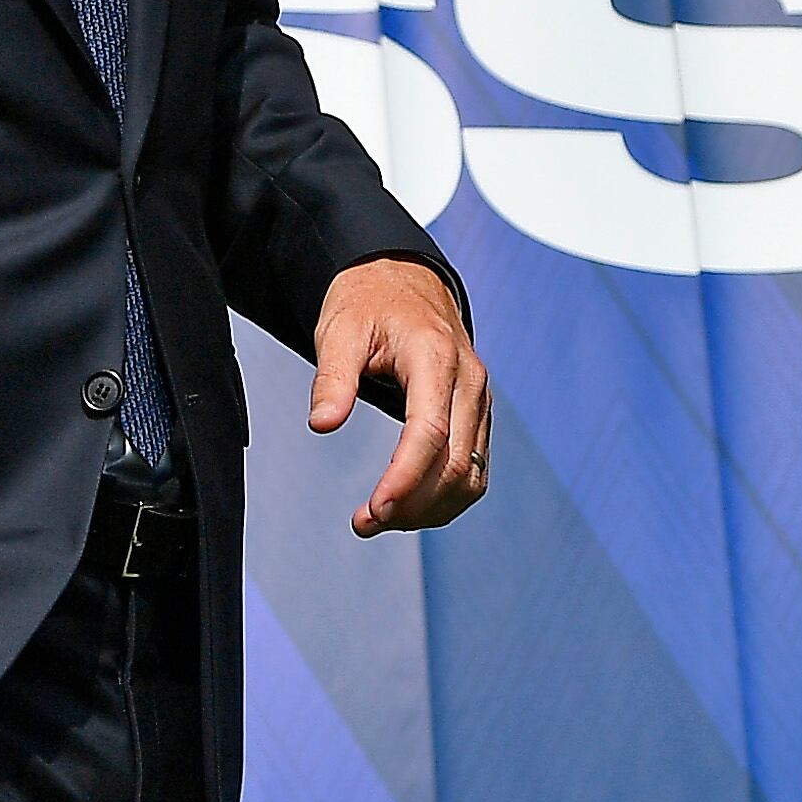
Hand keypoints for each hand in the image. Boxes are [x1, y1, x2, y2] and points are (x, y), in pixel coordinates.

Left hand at [309, 257, 491, 536]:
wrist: (404, 278)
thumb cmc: (369, 301)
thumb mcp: (339, 329)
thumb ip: (333, 377)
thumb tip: (323, 424)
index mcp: (436, 357)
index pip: (430, 432)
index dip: (404, 479)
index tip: (372, 510)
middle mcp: (469, 381)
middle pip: (456, 464)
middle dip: (412, 504)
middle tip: (363, 523)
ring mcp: (479, 400)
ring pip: (471, 475)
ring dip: (430, 509)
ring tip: (380, 519)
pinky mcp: (477, 414)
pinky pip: (473, 469)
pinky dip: (445, 497)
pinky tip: (408, 506)